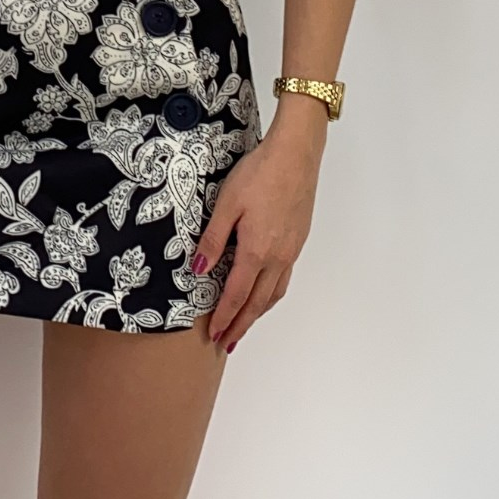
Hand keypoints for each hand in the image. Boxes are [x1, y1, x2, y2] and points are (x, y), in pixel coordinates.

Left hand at [194, 121, 323, 352]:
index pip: (237, 295)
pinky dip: (271, 294)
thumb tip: (200, 269)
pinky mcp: (298, 240)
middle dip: (241, 325)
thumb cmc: (260, 174)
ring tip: (244, 325)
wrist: (296, 155)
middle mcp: (277, 258)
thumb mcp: (227, 204)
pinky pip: (284, 278)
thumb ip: (213, 239)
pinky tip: (265, 292)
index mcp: (256, 251)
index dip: (224, 317)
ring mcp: (291, 251)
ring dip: (258, 313)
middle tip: (227, 343)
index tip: (214, 335)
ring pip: (274, 293)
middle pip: (258, 302)